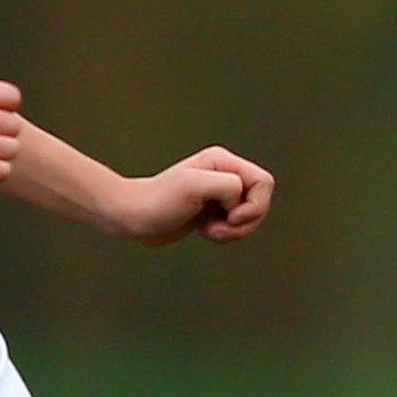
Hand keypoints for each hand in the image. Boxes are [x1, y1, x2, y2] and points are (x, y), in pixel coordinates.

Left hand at [112, 145, 273, 245]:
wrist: (133, 216)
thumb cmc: (158, 200)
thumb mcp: (193, 186)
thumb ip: (227, 185)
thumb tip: (238, 200)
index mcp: (223, 162)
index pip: (263, 182)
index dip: (254, 204)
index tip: (229, 215)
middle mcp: (224, 175)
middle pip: (260, 201)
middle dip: (244, 222)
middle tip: (218, 228)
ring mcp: (219, 194)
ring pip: (249, 216)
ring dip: (234, 231)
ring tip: (209, 231)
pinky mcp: (212, 211)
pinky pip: (236, 226)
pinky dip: (226, 234)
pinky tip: (205, 231)